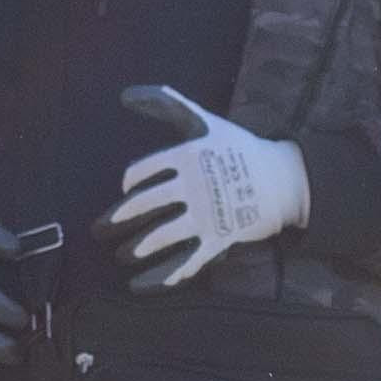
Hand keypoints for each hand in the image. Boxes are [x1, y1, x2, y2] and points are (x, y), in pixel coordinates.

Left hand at [106, 87, 307, 287]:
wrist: (282, 179)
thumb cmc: (237, 148)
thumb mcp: (202, 121)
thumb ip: (165, 103)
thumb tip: (124, 95)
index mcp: (187, 154)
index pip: (141, 171)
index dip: (128, 182)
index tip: (126, 190)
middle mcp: (194, 184)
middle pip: (144, 205)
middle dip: (114, 221)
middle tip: (97, 232)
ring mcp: (207, 213)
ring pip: (160, 237)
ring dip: (134, 250)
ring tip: (121, 255)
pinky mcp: (219, 239)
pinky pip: (185, 263)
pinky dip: (160, 278)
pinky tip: (138, 285)